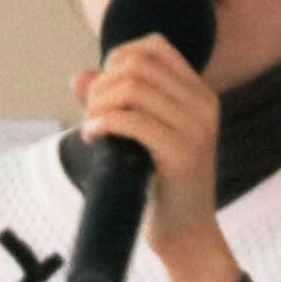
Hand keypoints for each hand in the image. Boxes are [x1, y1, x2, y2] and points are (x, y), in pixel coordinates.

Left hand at [73, 36, 245, 281]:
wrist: (185, 234)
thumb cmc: (159, 185)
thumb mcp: (138, 136)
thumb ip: (112, 102)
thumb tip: (77, 77)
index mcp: (199, 94)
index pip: (155, 46)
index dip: (117, 58)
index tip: (103, 90)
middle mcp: (203, 104)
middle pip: (138, 64)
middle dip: (103, 83)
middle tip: (91, 113)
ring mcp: (196, 127)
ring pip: (133, 87)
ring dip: (99, 103)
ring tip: (92, 127)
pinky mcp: (182, 153)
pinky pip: (132, 120)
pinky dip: (102, 122)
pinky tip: (92, 136)